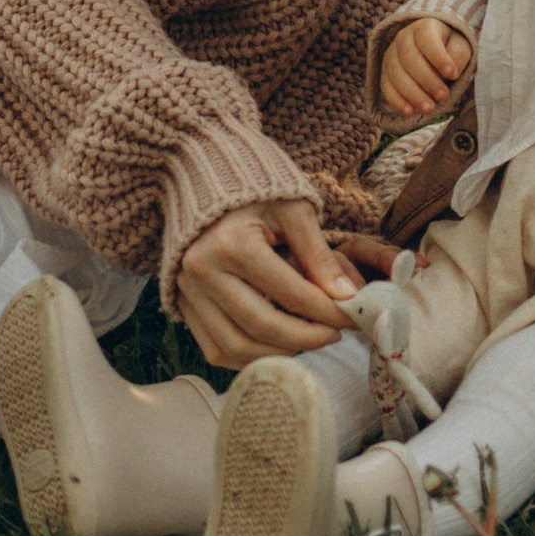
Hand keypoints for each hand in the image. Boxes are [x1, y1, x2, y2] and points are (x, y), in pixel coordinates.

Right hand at [175, 201, 360, 369]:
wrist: (201, 177)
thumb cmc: (254, 189)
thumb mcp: (293, 209)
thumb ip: (318, 254)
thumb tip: (346, 298)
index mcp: (232, 244)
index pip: (292, 294)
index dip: (328, 312)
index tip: (353, 318)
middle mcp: (203, 272)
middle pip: (263, 327)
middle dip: (308, 339)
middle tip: (335, 335)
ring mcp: (188, 291)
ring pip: (236, 346)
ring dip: (278, 353)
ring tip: (308, 340)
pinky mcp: (182, 304)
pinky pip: (215, 349)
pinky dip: (248, 358)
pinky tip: (276, 346)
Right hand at [380, 13, 474, 127]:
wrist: (433, 48)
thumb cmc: (450, 46)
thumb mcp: (461, 45)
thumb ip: (459, 55)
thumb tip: (453, 72)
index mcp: (424, 27)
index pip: (427, 39)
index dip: (439, 57)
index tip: (453, 74)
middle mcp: (403, 38)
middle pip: (409, 57)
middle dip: (426, 80)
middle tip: (443, 96)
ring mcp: (391, 55)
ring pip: (395, 73)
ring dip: (412, 93)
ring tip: (429, 109)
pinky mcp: (385, 72)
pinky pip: (386, 86)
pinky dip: (396, 100)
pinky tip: (409, 112)